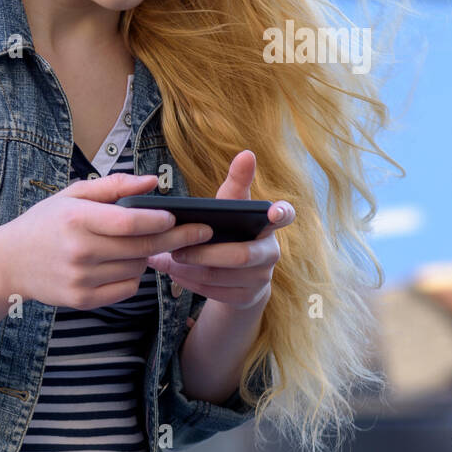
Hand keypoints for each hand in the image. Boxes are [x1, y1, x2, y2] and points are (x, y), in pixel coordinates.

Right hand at [0, 173, 213, 310]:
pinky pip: (126, 288)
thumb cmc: (46, 222)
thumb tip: (152, 182)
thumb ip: (115, 186)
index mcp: (78, 219)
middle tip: (202, 232)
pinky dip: (133, 275)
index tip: (180, 216)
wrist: (8, 262)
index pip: (131, 222)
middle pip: (141, 248)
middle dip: (176, 239)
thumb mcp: (73, 194)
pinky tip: (124, 263)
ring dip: (147, 256)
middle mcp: (79, 251)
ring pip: (137, 268)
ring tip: (140, 244)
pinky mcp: (82, 300)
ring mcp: (81, 279)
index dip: (160, 220)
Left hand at [147, 150, 293, 309]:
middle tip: (177, 248)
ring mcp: (262, 278)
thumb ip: (237, 182)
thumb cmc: (232, 230)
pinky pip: (216, 292)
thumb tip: (247, 153)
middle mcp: (271, 251)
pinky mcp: (248, 298)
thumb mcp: (231, 206)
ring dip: (190, 269)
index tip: (274, 211)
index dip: (282, 213)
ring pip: (222, 276)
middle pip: (240, 256)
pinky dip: (190, 282)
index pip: (285, 216)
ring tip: (166, 260)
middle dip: (205, 253)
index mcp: (269, 225)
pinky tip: (175, 274)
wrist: (237, 276)